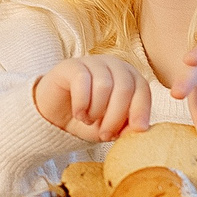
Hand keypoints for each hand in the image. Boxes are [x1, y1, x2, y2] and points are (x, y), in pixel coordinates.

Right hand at [33, 55, 152, 141]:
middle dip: (116, 116)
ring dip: (97, 110)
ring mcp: (92, 62)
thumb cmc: (87, 119)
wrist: (54, 116)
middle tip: (105, 134)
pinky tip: (78, 114)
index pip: (142, 89)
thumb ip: (126, 127)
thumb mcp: (110, 128)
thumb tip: (139, 128)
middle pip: (124, 87)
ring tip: (88, 121)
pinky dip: (82, 103)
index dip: (141, 110)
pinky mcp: (71, 65)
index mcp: (128, 77)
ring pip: (104, 85)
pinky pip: (82, 81)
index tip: (138, 130)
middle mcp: (113, 65)